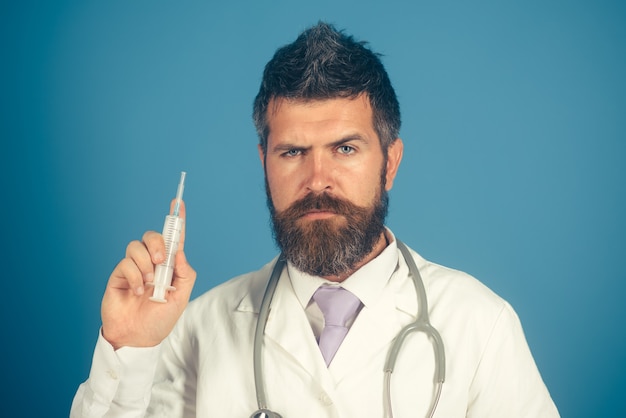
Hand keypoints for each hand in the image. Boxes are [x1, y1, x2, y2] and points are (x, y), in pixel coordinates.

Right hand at [101, 200, 195, 348]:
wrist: (138, 338)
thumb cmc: (160, 319)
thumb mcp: (181, 297)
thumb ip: (185, 273)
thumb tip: (180, 253)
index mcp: (170, 266)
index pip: (174, 239)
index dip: (176, 219)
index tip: (179, 202)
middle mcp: (152, 263)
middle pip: (152, 236)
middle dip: (158, 243)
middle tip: (161, 261)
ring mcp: (134, 268)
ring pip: (136, 246)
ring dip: (145, 263)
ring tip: (148, 282)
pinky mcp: (119, 275)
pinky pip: (125, 263)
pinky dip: (133, 276)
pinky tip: (136, 292)